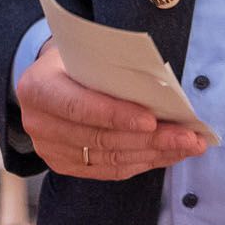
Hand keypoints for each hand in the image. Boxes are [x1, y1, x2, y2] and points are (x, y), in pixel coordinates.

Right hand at [17, 42, 207, 179]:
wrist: (48, 80)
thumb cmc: (72, 61)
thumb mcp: (83, 53)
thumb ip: (110, 71)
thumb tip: (159, 89)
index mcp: (38, 88)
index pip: (77, 106)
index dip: (115, 115)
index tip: (151, 120)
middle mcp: (38, 123)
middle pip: (100, 138)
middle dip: (149, 138)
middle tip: (187, 136)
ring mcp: (50, 149)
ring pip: (109, 158)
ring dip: (154, 154)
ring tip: (187, 145)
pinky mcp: (65, 165)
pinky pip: (110, 170)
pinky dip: (143, 162)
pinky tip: (168, 154)